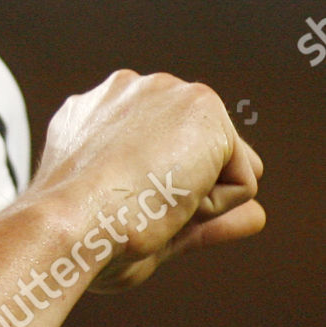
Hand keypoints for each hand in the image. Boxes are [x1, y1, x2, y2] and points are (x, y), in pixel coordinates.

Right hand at [28, 70, 264, 291]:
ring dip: (200, 196)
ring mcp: (166, 92)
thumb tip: (257, 216)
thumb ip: (199, 215)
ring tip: (150, 200)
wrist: (69, 222)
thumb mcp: (145, 225)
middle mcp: (127, 91)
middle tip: (134, 207)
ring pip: (220, 165)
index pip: (161, 154)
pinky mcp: (203, 106)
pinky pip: (241, 180)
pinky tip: (169, 197)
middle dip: (185, 190)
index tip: (121, 210)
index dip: (160, 196)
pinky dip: (216, 204)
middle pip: (195, 154)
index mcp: (95, 114)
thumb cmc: (86, 236)